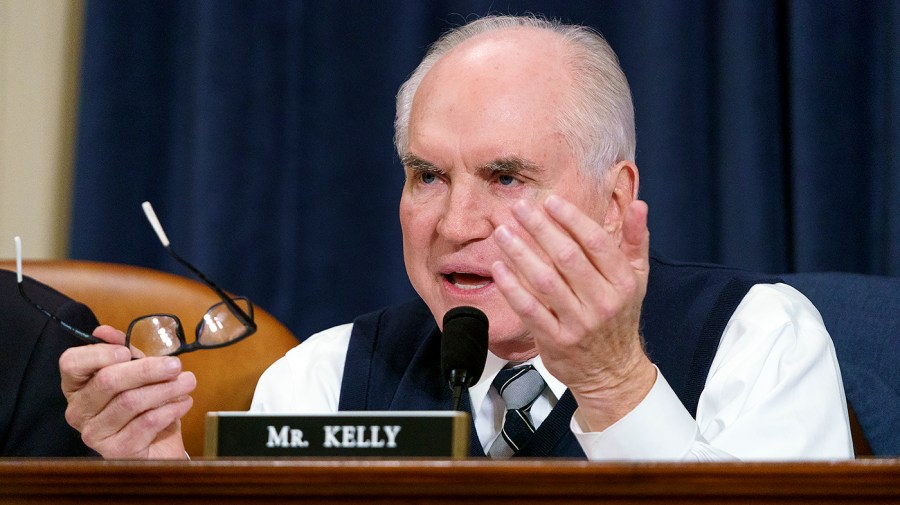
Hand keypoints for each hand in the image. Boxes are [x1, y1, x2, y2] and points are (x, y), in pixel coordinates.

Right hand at [59, 325, 194, 458]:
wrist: (159, 445)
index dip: (98, 354)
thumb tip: (103, 331)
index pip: (71, 363)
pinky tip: (184, 402)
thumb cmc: (145, 404)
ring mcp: (93, 433)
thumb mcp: (137, 372)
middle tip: (175, 365)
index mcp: (78, 386)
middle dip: (147, 369)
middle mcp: (78, 410)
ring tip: (188, 382)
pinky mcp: (114, 451)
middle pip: (107, 380)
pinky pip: (145, 423)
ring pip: (130, 401)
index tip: (127, 351)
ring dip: (166, 389)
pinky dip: (170, 409)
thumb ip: (124, 351)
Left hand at [491, 195, 655, 429]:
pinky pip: (530, 309)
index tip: (549, 201)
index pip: (595, 242)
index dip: (571, 219)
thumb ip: (636, 240)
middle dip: (539, 229)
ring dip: (520, 253)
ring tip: (502, 233)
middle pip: (567, 257)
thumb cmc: (620, 317)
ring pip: (545, 281)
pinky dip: (512, 288)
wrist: (613, 371)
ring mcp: (578, 322)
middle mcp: (602, 301)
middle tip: (518, 208)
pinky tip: (499, 268)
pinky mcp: (556, 340)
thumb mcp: (637, 278)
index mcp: (622, 281)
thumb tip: (639, 205)